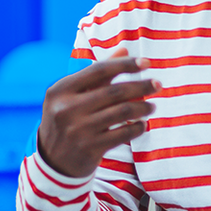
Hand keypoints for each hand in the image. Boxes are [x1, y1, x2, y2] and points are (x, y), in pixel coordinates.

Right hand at [35, 55, 159, 179]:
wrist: (52, 161)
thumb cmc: (68, 119)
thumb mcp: (73, 94)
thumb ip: (98, 73)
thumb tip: (124, 49)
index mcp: (61, 90)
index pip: (99, 70)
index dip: (125, 64)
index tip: (147, 62)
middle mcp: (67, 108)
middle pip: (114, 91)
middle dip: (141, 86)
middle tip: (158, 84)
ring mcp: (79, 130)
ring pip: (122, 112)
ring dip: (143, 107)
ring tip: (152, 106)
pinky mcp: (90, 148)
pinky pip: (123, 134)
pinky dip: (137, 127)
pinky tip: (142, 124)